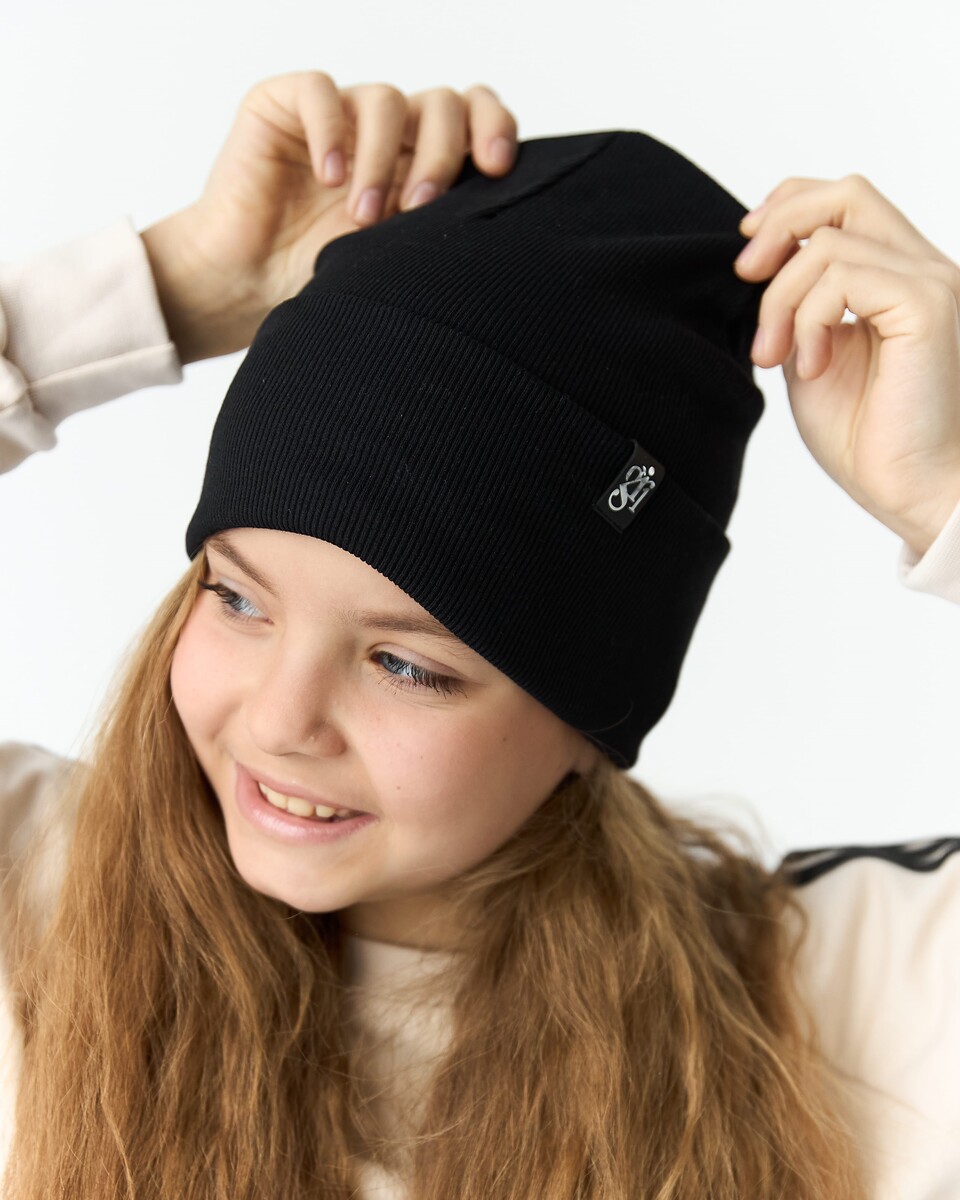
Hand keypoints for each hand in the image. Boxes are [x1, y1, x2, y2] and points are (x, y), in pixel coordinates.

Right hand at [140, 71, 517, 363]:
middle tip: (419, 205)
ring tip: (363, 217)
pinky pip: (319, 90)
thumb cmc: (318, 277)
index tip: (497, 168)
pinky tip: (329, 174)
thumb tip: (504, 227)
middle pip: (440, 103)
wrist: (246, 286)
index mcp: (420, 158)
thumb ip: (441, 229)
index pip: (474, 115)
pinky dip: (330, 128)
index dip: (493, 127)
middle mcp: (385, 131)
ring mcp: (336, 114)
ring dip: (381, 159)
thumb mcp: (397, 259)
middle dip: (441, 152)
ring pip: (384, 99)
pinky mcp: (281, 105)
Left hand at [734, 175, 959, 556]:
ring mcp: (929, 282)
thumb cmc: (868, 437)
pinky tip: (810, 366)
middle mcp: (920, 269)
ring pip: (829, 243)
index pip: (845, 201)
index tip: (747, 255)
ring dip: (781, 300)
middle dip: (779, 225)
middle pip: (845, 193)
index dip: (788, 208)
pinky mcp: (927, 304)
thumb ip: (796, 309)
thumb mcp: (810, 357)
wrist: (909, 489)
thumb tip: (758, 271)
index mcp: (896, 277)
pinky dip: (809, 319)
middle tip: (744, 277)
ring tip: (775, 357)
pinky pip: (844, 277)